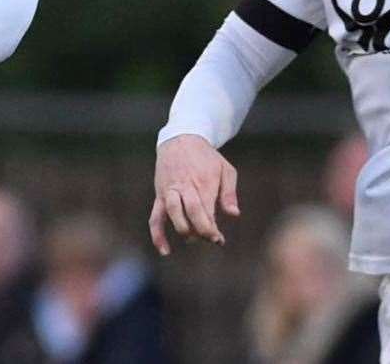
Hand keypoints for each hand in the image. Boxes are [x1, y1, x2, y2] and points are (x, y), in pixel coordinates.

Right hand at [148, 133, 238, 255]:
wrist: (181, 138)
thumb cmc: (206, 157)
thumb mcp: (225, 169)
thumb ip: (230, 193)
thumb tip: (233, 215)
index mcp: (205, 182)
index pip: (208, 212)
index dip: (213, 230)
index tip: (218, 240)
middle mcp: (186, 187)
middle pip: (193, 213)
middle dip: (202, 231)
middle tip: (209, 239)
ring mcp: (171, 191)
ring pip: (174, 213)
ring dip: (184, 230)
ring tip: (192, 238)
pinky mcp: (160, 194)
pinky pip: (155, 217)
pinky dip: (158, 235)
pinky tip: (165, 251)